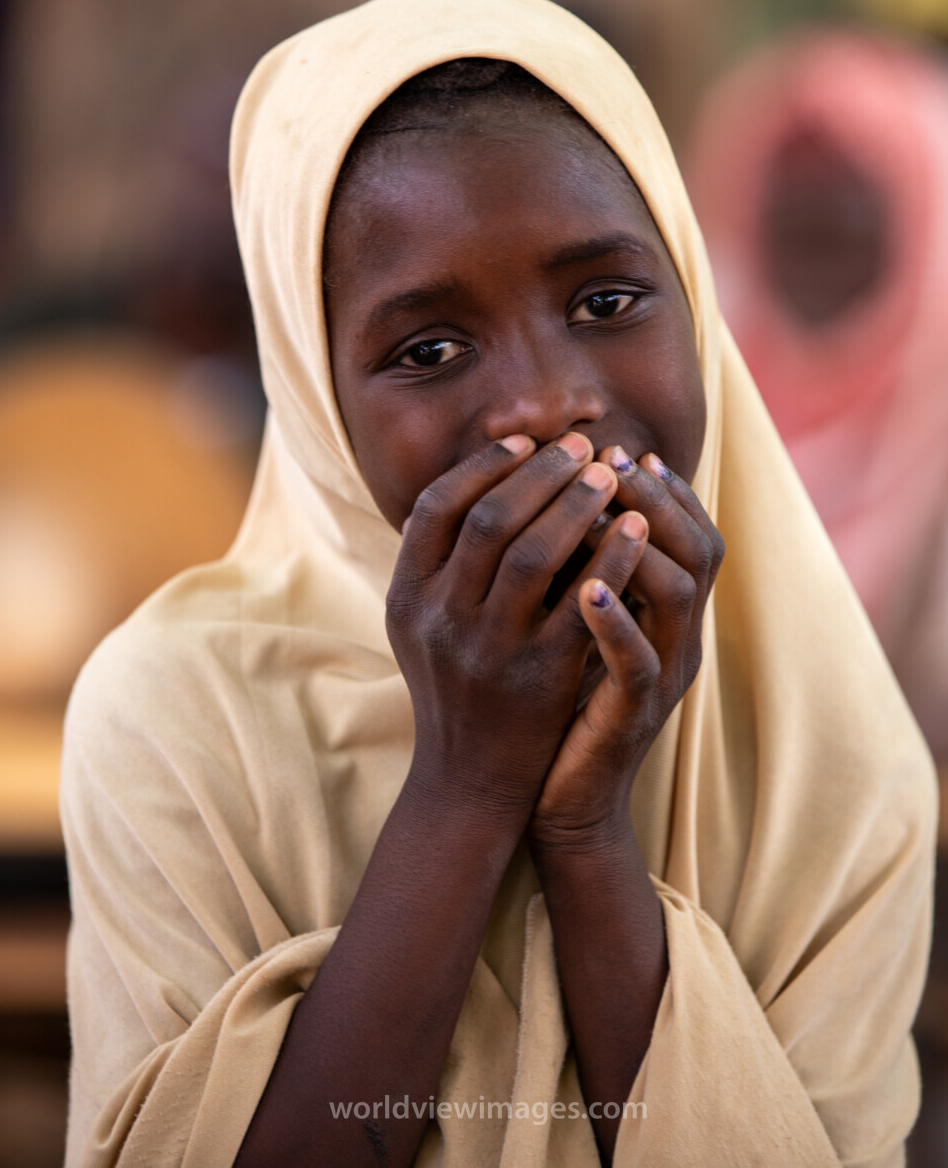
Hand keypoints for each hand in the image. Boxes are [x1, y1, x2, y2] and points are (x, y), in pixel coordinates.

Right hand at [386, 432, 621, 815]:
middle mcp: (440, 620)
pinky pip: (582, 602)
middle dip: (540, 474)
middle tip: (582, 445)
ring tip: (612, 474)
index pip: (436, 507)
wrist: (468, 780)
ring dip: (576, 504)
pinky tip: (637, 529)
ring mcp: (488, 649)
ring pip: (534, 554)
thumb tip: (484, 472)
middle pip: (488, 521)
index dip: (483, 466)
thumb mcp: (422, 622)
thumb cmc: (454, 685)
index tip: (526, 439)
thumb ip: (439, 558)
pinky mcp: (539, 676)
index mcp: (407, 597)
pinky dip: (612, 557)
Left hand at [530, 448, 723, 846]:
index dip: (666, 489)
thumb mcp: (572, 622)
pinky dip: (615, 620)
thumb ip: (578, 566)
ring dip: (639, 543)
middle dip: (656, 499)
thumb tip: (551, 492)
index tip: (622, 449)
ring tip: (600, 507)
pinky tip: (584, 589)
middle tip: (612, 462)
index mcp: (669, 615)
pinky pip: (637, 661)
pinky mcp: (632, 716)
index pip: (694, 534)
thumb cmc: (560, 701)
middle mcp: (678, 640)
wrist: (560, 801)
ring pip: (678, 595)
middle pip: (699, 551)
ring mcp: (662, 677)